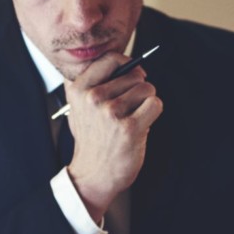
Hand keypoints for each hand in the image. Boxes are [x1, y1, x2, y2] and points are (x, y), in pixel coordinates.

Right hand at [64, 52, 162, 221]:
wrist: (94, 175)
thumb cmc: (91, 140)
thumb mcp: (78, 109)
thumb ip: (92, 84)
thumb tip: (122, 62)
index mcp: (79, 90)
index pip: (110, 59)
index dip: (127, 63)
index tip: (132, 74)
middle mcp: (93, 98)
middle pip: (134, 74)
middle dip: (139, 88)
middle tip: (130, 107)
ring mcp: (111, 112)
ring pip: (147, 89)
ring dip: (146, 102)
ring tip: (133, 118)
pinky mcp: (130, 127)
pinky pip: (155, 104)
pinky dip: (153, 112)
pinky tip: (142, 124)